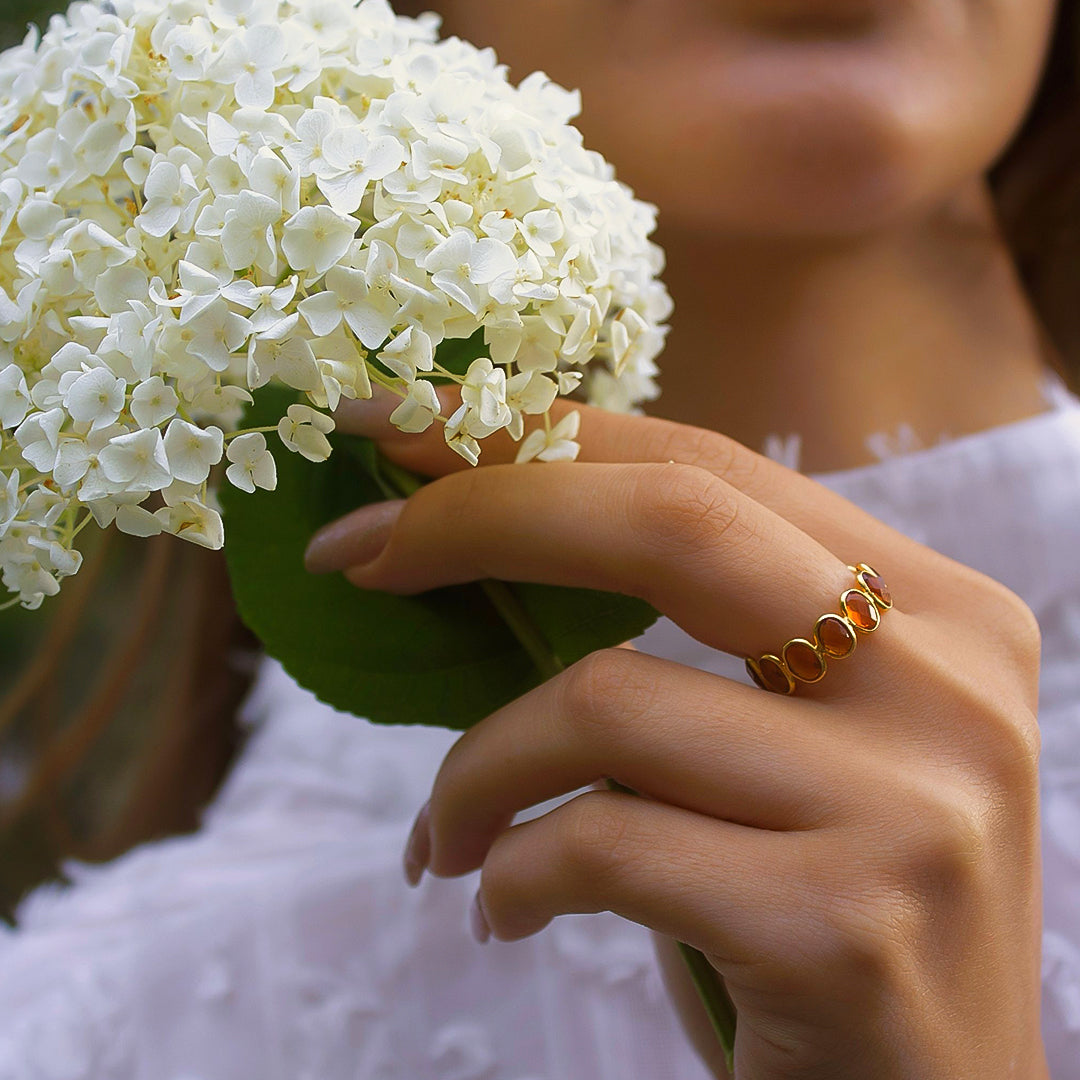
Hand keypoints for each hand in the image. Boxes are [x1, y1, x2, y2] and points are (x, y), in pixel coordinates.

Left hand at [305, 386, 1047, 1079]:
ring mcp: (905, 807)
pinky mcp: (840, 929)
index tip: (399, 423)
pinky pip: (600, 847)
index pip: (708, 468)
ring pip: (603, 702)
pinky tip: (504, 912)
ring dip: (474, 770)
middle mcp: (944, 686)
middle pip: (670, 523)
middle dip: (479, 515)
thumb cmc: (826, 898)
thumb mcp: (798, 740)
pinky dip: (512, 872)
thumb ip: (699, 635)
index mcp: (937, 610)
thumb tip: (477, 530)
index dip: (542, 431)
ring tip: (448, 834)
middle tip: (356, 556)